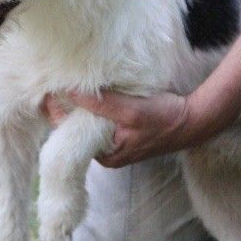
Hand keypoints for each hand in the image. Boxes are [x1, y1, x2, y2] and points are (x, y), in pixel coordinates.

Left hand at [42, 90, 197, 167]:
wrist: (195, 120)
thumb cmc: (165, 119)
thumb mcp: (130, 111)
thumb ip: (101, 103)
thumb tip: (71, 92)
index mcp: (106, 156)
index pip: (70, 134)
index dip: (57, 113)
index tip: (45, 93)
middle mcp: (107, 152)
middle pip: (77, 128)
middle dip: (66, 108)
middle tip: (51, 85)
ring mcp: (115, 140)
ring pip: (88, 121)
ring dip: (79, 104)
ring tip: (64, 84)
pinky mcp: (123, 128)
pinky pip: (101, 116)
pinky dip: (94, 103)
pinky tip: (87, 88)